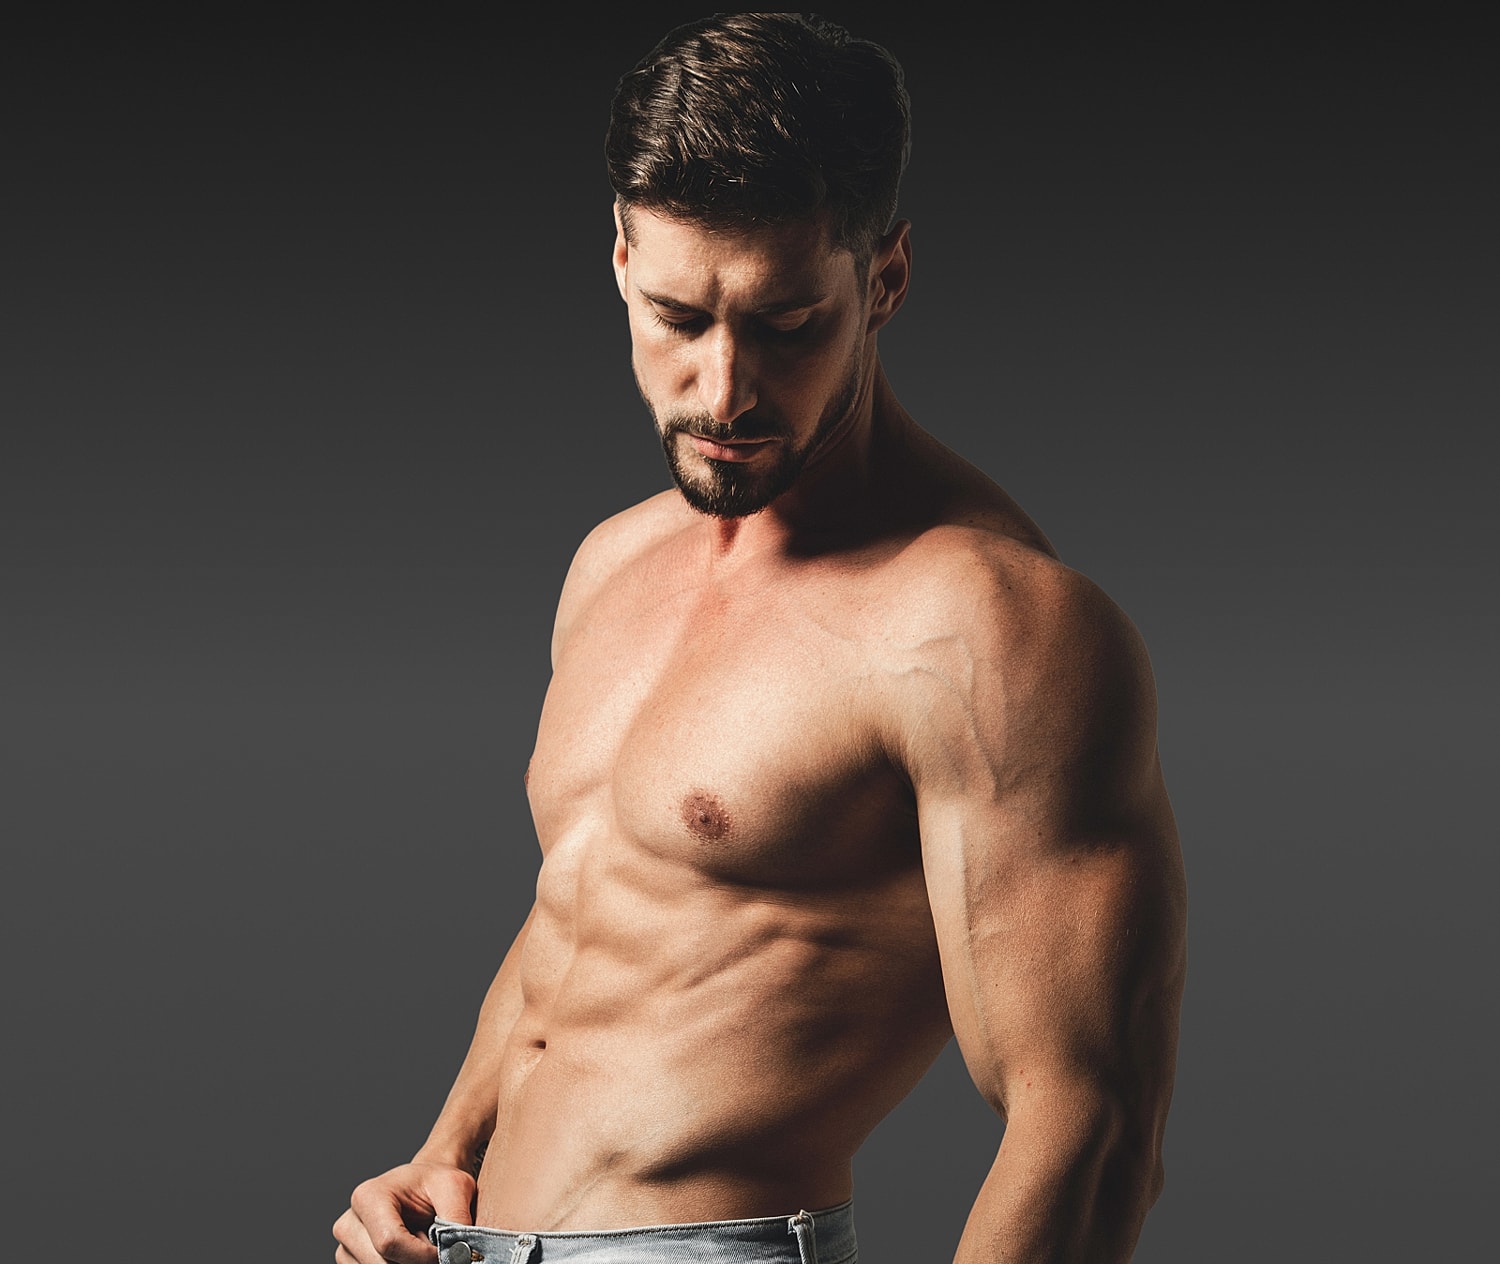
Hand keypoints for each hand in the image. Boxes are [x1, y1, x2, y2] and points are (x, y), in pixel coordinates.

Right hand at [333, 1161, 476, 1263]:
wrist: (423, 1188)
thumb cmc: (436, 1184)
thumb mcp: (456, 1187)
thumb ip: (457, 1218)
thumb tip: (459, 1253)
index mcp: (368, 1197)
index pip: (389, 1242)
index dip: (421, 1255)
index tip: (443, 1253)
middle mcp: (349, 1223)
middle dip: (416, 1263)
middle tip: (435, 1248)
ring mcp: (346, 1247)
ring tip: (421, 1244)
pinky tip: (408, 1254)